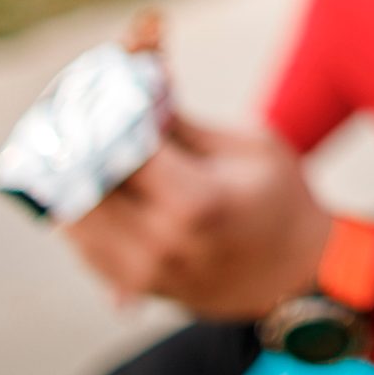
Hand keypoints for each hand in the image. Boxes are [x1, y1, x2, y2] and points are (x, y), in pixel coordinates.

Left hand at [62, 113, 329, 318]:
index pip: (119, 147)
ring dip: (73, 180)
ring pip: (75, 219)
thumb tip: (130, 86)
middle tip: (81, 114)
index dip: (105, 113)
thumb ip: (181, 124)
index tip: (102, 87)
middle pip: (85, 184)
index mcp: (195, 200)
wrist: (300, 271)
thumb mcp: (247, 146)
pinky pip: (85, 246)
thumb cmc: (282, 197)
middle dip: (81, 144)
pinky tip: (95, 186)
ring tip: (82, 147)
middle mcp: (161, 242)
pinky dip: (83, 212)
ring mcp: (144, 272)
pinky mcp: (136, 288)